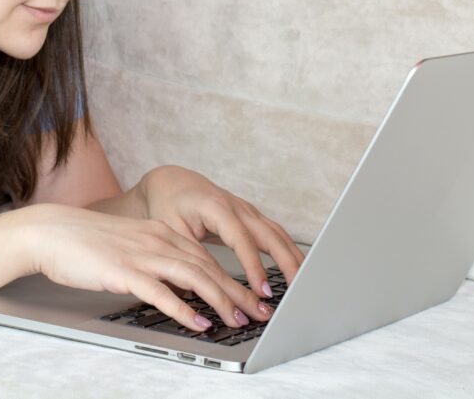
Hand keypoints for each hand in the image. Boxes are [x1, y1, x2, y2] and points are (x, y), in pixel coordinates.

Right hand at [26, 203, 275, 332]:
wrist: (51, 232)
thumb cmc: (86, 243)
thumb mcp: (130, 247)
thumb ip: (156, 261)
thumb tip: (178, 286)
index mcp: (160, 232)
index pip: (206, 257)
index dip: (234, 279)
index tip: (254, 297)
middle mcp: (157, 240)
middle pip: (208, 268)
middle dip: (238, 292)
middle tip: (260, 313)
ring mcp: (141, 255)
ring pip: (193, 278)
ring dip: (220, 301)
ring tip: (238, 320)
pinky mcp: (124, 272)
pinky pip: (161, 293)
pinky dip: (185, 310)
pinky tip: (199, 323)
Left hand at [136, 165, 304, 302]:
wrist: (171, 182)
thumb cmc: (168, 204)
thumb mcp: (170, 229)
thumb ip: (187, 255)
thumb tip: (198, 287)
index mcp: (216, 208)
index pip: (241, 240)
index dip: (253, 266)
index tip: (262, 291)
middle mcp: (237, 206)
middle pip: (270, 234)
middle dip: (286, 263)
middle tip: (297, 291)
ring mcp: (248, 210)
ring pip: (278, 234)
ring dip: (293, 258)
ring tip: (304, 286)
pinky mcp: (251, 216)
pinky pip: (275, 234)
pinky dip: (288, 251)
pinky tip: (298, 270)